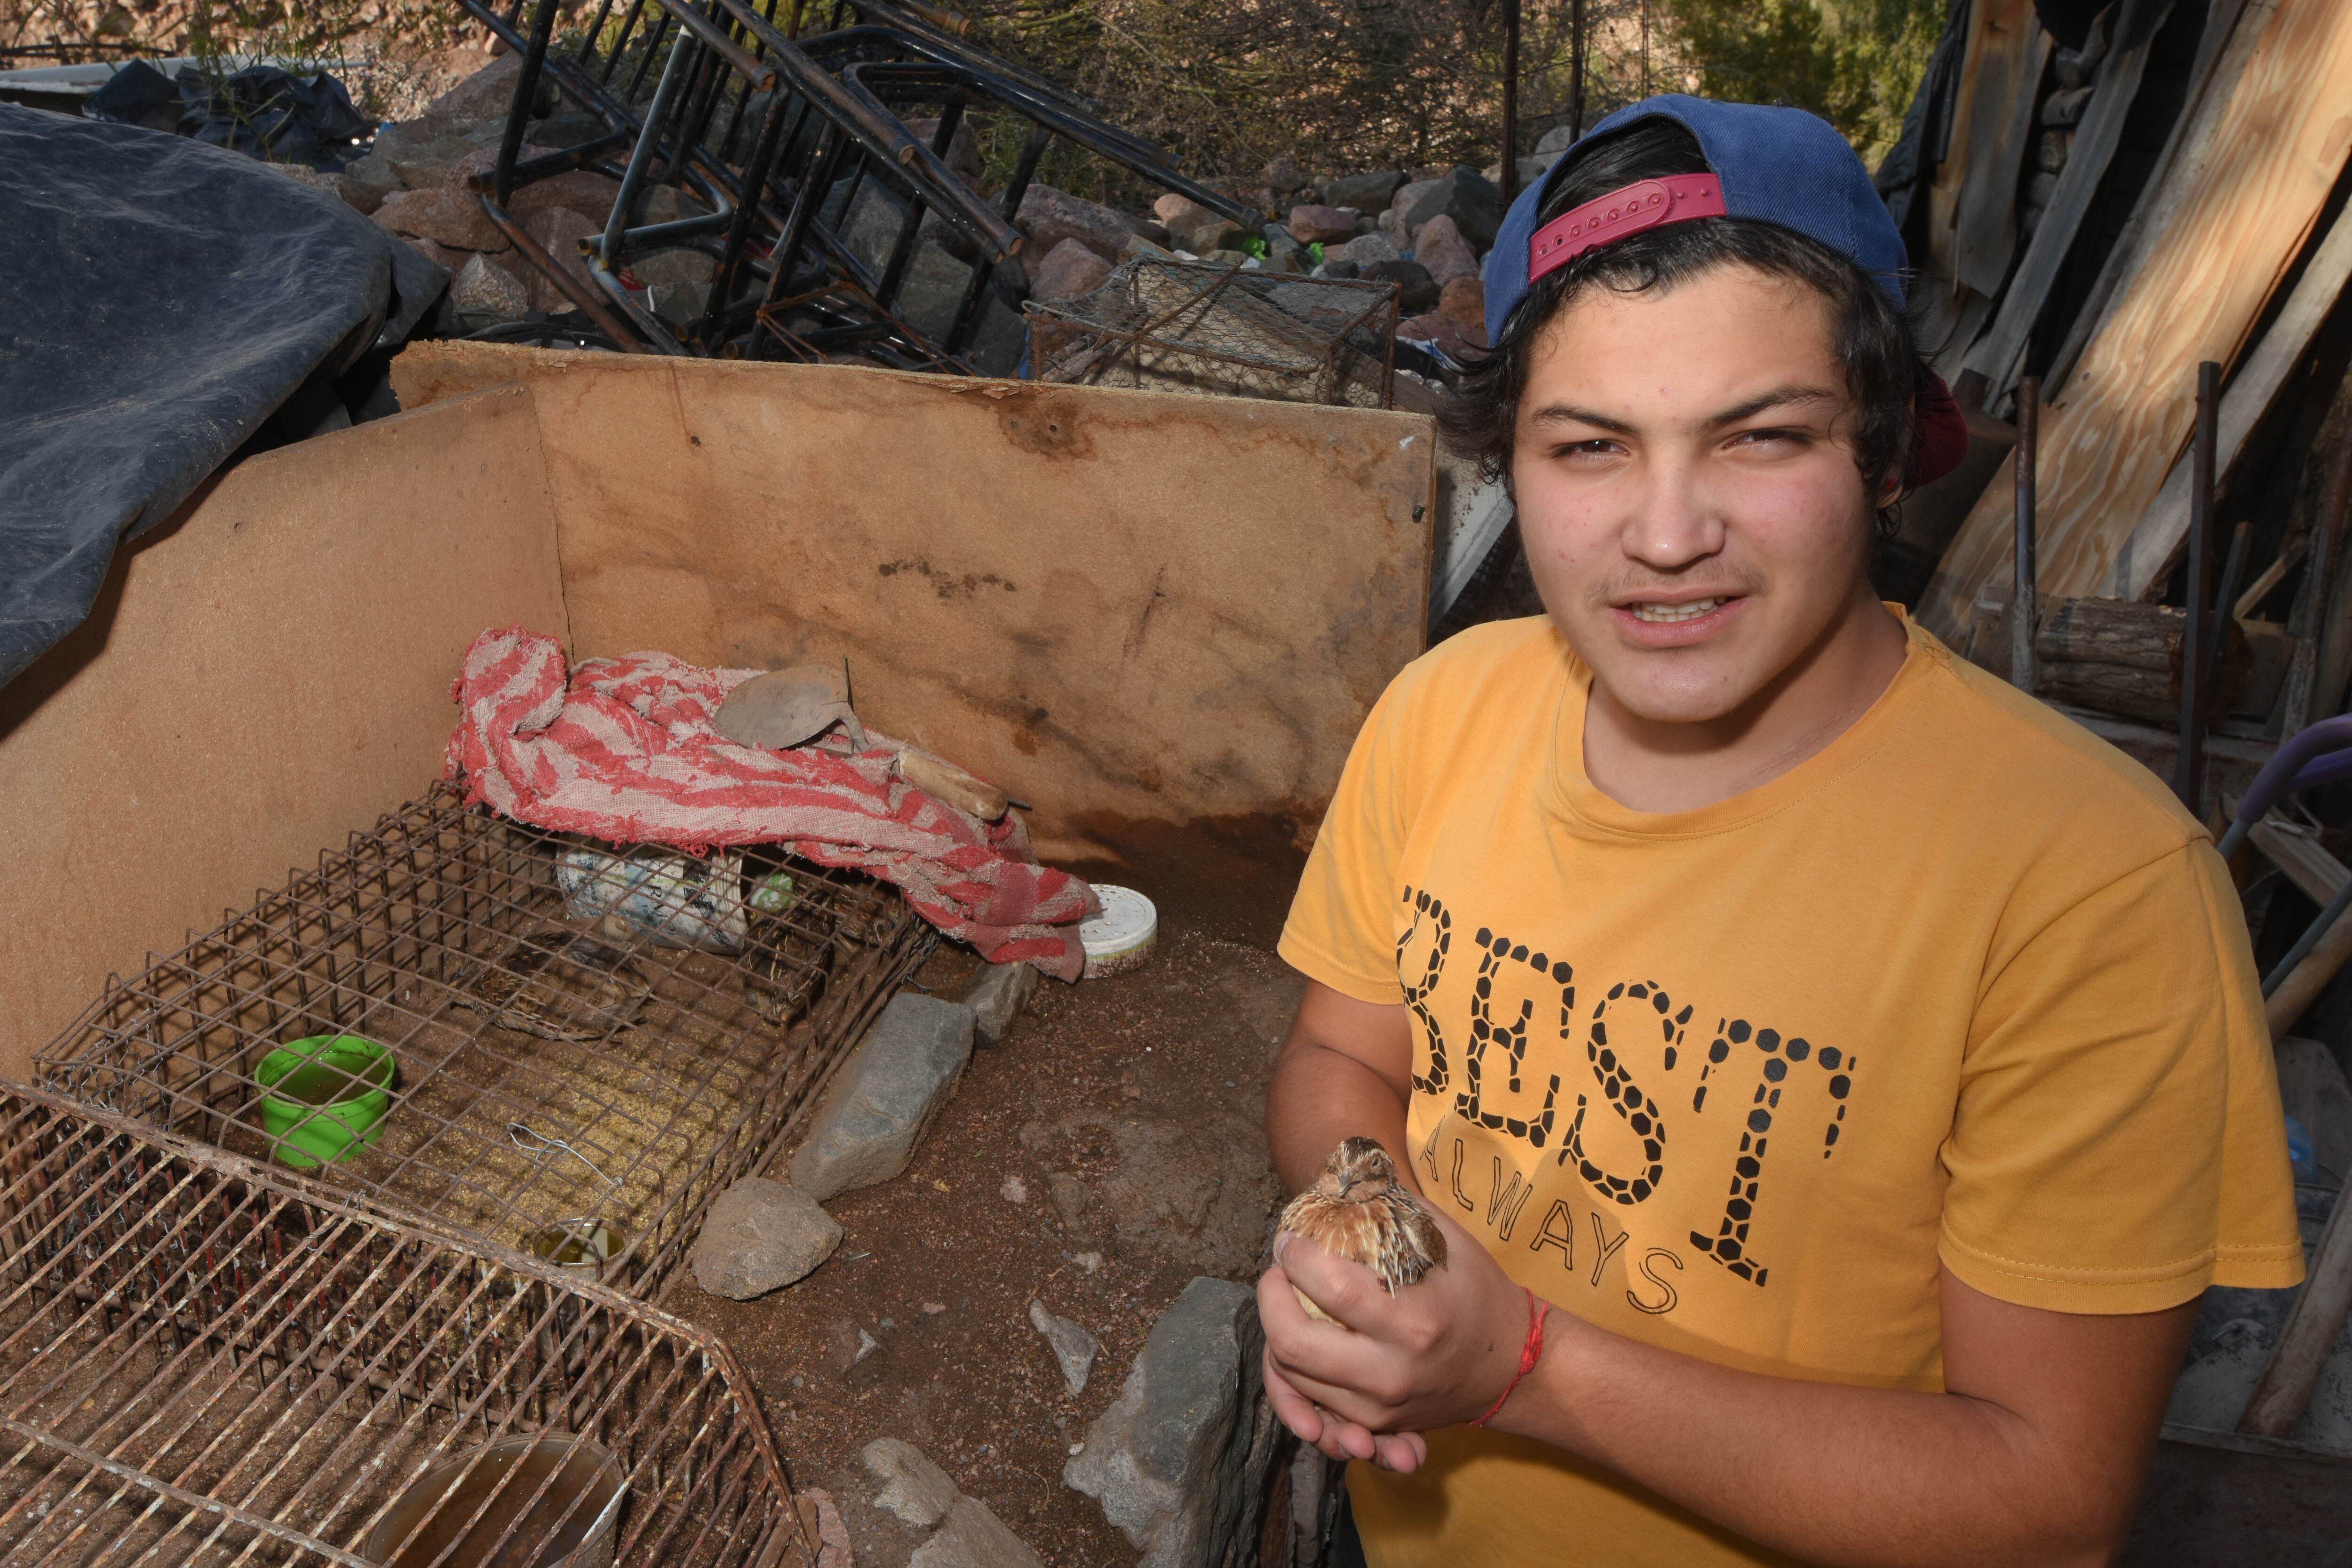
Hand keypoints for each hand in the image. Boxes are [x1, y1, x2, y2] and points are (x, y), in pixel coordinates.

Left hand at [1256, 1206, 1537, 1469]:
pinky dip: (1292, 1371)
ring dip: (1275, 1331)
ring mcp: (1381, 1406)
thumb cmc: (1478, 1291)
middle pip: (1293, 1344)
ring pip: (1291, 1376)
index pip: (1331, 1288)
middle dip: (1270, 1300)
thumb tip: (1341, 1178)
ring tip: (1285, 1299)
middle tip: (1276, 1273)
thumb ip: (1393, 1206)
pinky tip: (1297, 1337)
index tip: (1289, 1241)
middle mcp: (1393, 1371)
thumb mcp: (1446, 1239)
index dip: (1296, 1259)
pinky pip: (1309, 1401)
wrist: (1511, 1366)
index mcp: (1415, 1321)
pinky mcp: (1375, 1422)